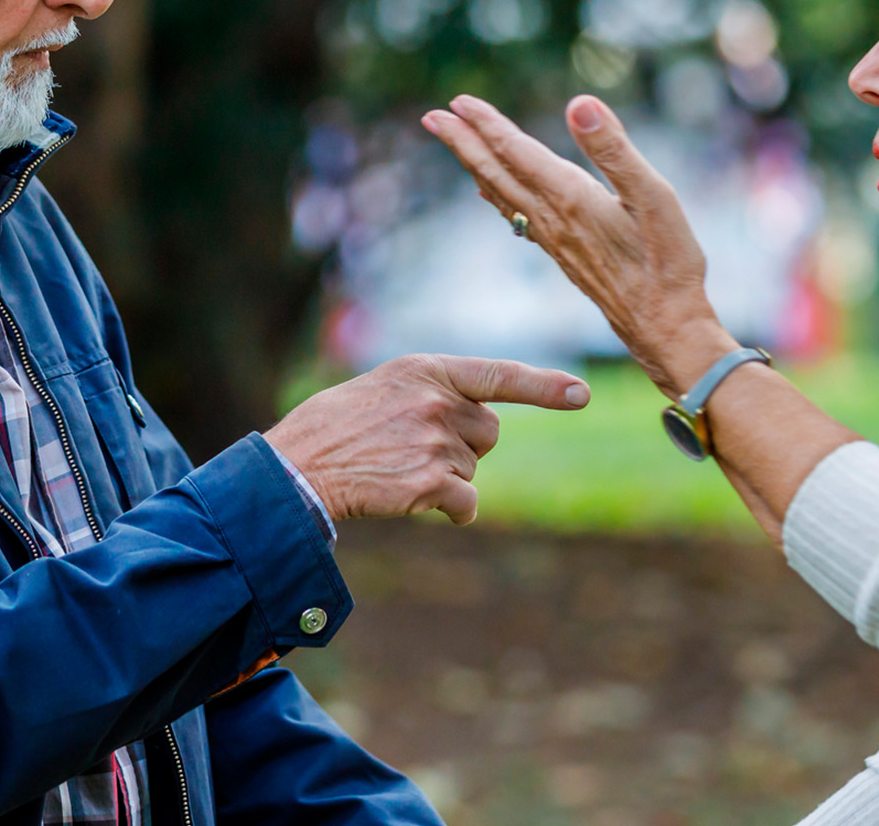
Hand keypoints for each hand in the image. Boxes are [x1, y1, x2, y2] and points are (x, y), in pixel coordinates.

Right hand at [265, 354, 588, 524]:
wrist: (297, 466)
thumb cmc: (335, 427)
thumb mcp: (385, 387)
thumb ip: (432, 392)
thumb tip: (475, 418)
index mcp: (427, 369)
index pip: (499, 374)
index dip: (545, 387)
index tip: (581, 394)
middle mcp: (438, 401)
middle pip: (489, 433)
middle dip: (465, 445)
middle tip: (414, 448)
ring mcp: (436, 441)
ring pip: (473, 469)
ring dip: (447, 477)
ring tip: (397, 468)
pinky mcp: (432, 482)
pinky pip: (466, 503)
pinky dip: (451, 510)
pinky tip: (414, 501)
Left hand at [422, 93, 735, 398]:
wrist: (663, 325)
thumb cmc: (666, 261)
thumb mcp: (653, 195)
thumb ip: (613, 149)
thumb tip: (579, 104)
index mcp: (570, 197)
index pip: (517, 151)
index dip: (487, 124)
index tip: (458, 101)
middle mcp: (552, 217)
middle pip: (496, 171)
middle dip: (463, 141)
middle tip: (431, 116)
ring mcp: (553, 237)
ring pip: (500, 193)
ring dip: (474, 164)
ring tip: (454, 143)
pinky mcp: (561, 252)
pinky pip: (515, 215)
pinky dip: (495, 195)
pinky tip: (488, 192)